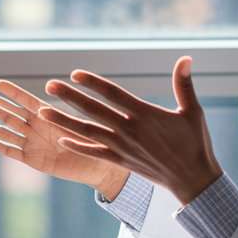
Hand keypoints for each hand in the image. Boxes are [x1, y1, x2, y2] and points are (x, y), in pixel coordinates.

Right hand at [0, 79, 130, 199]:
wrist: (98, 167)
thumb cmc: (96, 143)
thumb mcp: (82, 128)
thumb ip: (63, 121)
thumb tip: (44, 111)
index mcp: (50, 116)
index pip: (28, 101)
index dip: (14, 93)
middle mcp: (38, 127)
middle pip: (10, 112)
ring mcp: (32, 142)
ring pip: (5, 131)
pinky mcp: (30, 159)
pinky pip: (7, 149)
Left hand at [40, 56, 223, 205]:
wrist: (193, 179)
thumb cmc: (195, 143)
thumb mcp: (192, 111)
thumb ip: (184, 84)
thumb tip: (186, 57)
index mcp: (144, 114)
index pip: (112, 94)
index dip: (93, 83)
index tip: (74, 74)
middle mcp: (129, 130)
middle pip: (93, 110)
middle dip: (69, 97)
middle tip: (48, 85)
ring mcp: (122, 147)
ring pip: (87, 132)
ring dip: (63, 121)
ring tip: (42, 111)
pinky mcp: (121, 161)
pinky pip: (94, 153)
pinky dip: (77, 146)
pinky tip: (60, 139)